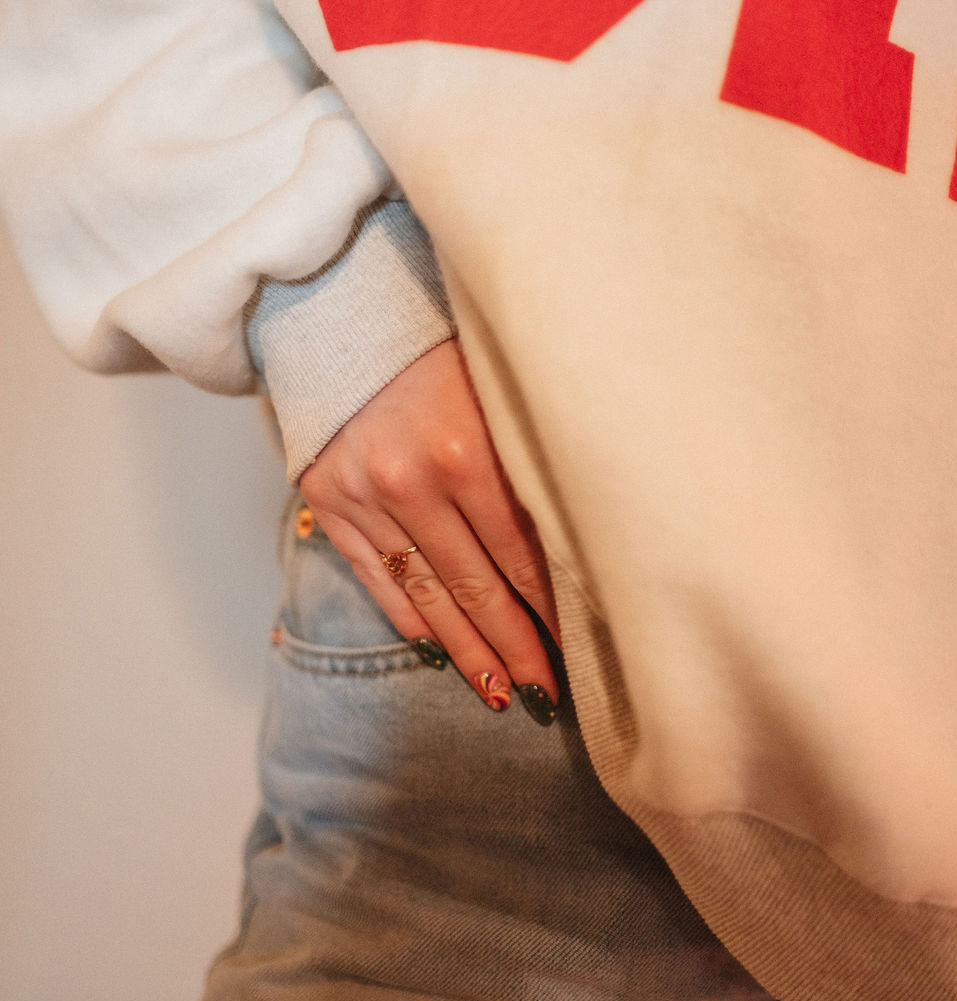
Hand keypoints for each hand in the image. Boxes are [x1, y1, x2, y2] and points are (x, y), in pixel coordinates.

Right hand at [299, 339, 561, 721]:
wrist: (340, 304)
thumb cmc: (436, 338)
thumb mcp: (498, 386)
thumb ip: (527, 458)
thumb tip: (579, 537)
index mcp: (467, 452)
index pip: (523, 556)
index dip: (554, 610)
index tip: (583, 649)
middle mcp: (413, 483)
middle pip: (480, 589)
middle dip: (519, 647)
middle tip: (551, 696)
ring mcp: (365, 498)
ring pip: (429, 596)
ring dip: (469, 650)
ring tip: (502, 692)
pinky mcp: (329, 502)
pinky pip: (379, 579)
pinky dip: (412, 620)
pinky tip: (441, 651)